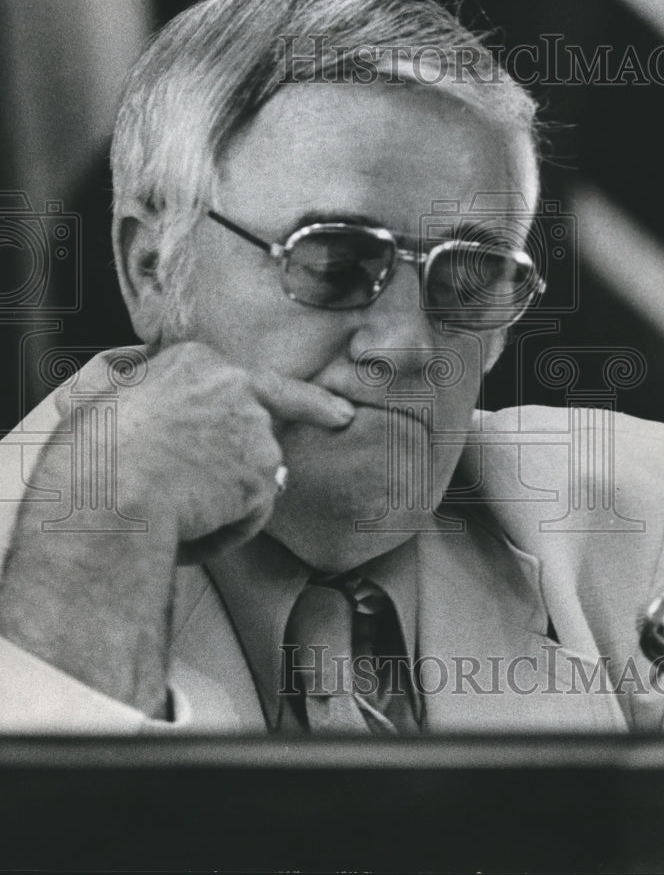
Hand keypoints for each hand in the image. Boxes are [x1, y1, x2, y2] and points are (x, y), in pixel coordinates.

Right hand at [56, 340, 354, 553]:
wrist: (109, 489)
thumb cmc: (89, 449)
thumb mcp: (101, 394)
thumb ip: (134, 384)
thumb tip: (128, 370)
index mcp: (194, 361)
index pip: (253, 377)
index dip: (294, 396)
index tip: (336, 409)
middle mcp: (235, 386)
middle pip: (268, 421)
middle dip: (292, 429)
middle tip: (340, 416)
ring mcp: (254, 431)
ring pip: (256, 474)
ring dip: (228, 501)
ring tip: (177, 517)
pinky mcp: (261, 477)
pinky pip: (250, 516)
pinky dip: (224, 534)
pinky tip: (190, 536)